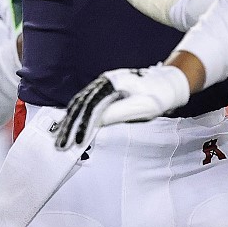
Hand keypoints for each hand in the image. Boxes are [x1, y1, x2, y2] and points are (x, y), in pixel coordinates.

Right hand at [54, 64, 189, 149]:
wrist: (167, 83)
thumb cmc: (158, 95)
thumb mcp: (143, 107)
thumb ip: (119, 113)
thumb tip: (97, 123)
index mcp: (113, 83)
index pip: (92, 106)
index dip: (83, 125)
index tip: (77, 142)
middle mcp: (104, 81)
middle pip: (81, 104)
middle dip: (70, 126)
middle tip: (61, 145)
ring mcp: (103, 85)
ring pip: (79, 103)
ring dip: (69, 122)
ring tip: (59, 139)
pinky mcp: (104, 91)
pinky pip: (84, 103)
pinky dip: (75, 115)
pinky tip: (67, 125)